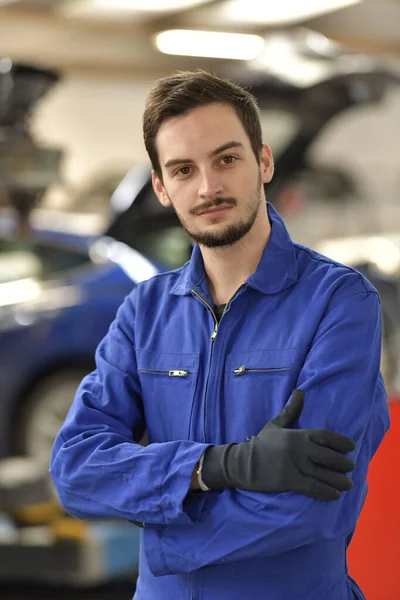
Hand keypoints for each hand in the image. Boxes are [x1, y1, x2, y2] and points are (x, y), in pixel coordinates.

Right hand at [201, 389, 355, 500]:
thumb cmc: (262, 444)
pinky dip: (326, 492)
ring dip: (339, 480)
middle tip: (350, 467)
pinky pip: (313, 487)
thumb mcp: (276, 424)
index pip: (325, 435)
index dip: (341, 441)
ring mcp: (295, 465)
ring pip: (324, 474)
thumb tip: (300, 391)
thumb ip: (291, 411)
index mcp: (297, 434)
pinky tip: (335, 495)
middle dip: (343, 463)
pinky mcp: (290, 481)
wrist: (243, 463)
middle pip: (329, 456)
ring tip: (348, 484)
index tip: (351, 446)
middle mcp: (299, 449)